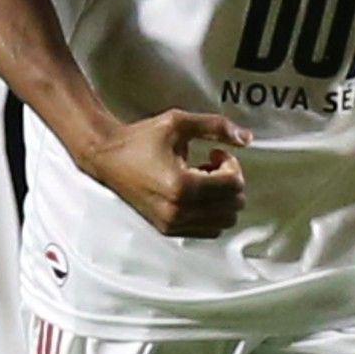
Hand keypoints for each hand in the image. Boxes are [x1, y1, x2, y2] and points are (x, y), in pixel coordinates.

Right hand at [79, 110, 250, 237]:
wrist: (107, 157)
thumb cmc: (140, 139)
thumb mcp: (179, 122)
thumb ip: (216, 126)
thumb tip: (247, 137)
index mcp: (182, 186)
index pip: (233, 185)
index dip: (232, 164)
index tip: (215, 153)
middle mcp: (178, 210)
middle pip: (233, 206)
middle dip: (230, 182)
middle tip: (212, 164)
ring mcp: (172, 224)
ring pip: (224, 222)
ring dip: (222, 199)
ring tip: (204, 179)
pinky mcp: (168, 229)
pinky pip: (208, 230)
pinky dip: (211, 213)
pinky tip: (196, 193)